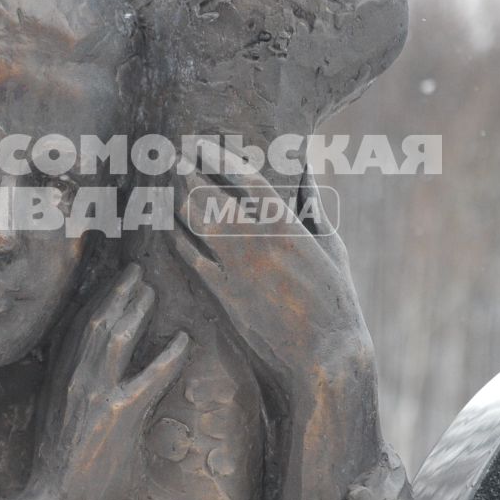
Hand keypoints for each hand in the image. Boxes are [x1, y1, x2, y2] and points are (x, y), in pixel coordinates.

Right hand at [31, 263, 191, 499]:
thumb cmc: (64, 477)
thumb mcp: (67, 428)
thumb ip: (85, 406)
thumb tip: (105, 394)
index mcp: (62, 384)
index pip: (79, 332)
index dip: (97, 303)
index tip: (112, 286)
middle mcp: (76, 383)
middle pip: (96, 324)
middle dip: (118, 294)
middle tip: (136, 273)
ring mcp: (95, 396)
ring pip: (115, 337)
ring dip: (134, 309)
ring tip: (149, 289)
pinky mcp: (116, 414)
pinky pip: (147, 377)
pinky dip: (167, 357)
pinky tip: (183, 341)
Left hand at [171, 167, 369, 393]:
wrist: (325, 355)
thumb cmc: (335, 299)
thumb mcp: (332, 245)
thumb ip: (313, 205)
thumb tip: (306, 169)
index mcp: (287, 224)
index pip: (244, 177)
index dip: (218, 156)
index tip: (200, 144)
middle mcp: (257, 240)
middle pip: (210, 192)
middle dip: (186, 170)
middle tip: (171, 156)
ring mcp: (237, 267)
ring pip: (194, 220)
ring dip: (175, 197)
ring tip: (164, 182)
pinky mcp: (223, 294)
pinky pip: (189, 256)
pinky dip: (174, 235)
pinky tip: (166, 223)